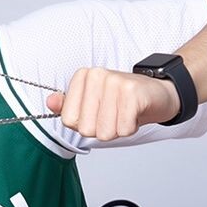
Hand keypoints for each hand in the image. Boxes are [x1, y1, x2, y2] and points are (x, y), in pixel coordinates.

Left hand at [44, 67, 180, 139]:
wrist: (156, 94)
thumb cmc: (122, 101)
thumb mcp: (91, 104)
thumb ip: (68, 106)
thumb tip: (50, 102)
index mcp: (83, 77)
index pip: (68, 120)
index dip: (85, 125)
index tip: (98, 113)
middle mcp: (97, 75)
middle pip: (87, 129)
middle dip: (102, 129)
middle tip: (114, 114)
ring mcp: (114, 82)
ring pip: (105, 131)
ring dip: (118, 129)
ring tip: (124, 113)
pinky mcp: (132, 92)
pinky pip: (123, 128)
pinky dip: (130, 128)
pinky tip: (134, 114)